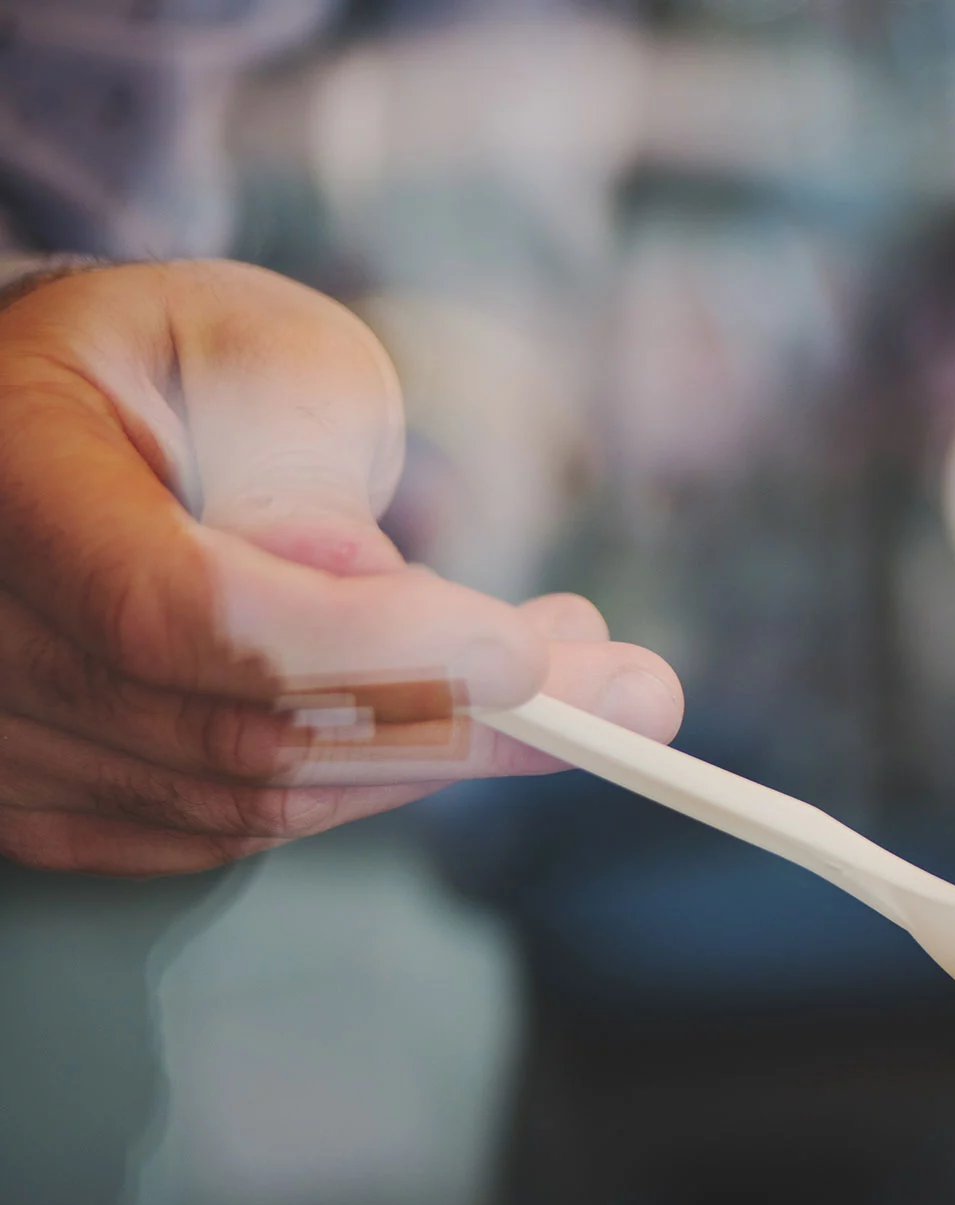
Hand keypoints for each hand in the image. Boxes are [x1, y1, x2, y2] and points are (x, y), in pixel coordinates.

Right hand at [0, 260, 680, 875]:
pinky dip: (364, 791)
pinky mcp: (49, 795)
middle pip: (235, 730)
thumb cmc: (179, 370)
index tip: (524, 657)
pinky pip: (229, 833)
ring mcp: (1, 728)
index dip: (365, 651)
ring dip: (436, 758)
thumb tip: (367, 588)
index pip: (182, 609)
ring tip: (564, 686)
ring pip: (250, 799)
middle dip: (458, 719)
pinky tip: (450, 727)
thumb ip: (303, 463)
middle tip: (623, 690)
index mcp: (9, 475)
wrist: (87, 422)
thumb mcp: (255, 352)